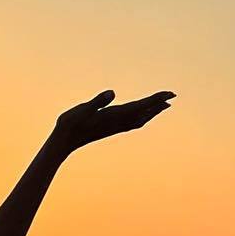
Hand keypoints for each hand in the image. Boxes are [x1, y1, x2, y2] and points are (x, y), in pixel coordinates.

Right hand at [52, 88, 174, 153]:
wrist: (62, 142)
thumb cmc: (70, 124)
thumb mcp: (82, 110)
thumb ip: (97, 102)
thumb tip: (112, 93)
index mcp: (113, 116)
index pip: (140, 106)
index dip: (155, 100)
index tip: (169, 94)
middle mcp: (117, 122)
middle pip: (144, 113)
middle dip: (158, 104)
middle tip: (172, 96)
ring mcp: (113, 127)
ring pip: (139, 119)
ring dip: (152, 111)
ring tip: (163, 105)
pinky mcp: (109, 128)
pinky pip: (131, 123)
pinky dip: (142, 117)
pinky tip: (142, 116)